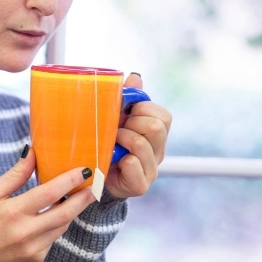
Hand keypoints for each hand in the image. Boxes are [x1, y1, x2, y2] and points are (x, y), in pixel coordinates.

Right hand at [0, 147, 95, 261]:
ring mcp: (33, 248)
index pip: (49, 193)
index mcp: (13, 212)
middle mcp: (25, 232)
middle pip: (64, 212)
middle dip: (83, 198)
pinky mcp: (37, 259)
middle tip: (96, 185)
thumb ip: (15, 174)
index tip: (84, 170)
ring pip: (62, 226)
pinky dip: (57, 226)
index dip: (69, 181)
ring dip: (73, 210)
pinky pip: (54, 238)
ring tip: (82, 196)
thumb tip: (32, 151)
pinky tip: (57, 216)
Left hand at [105, 73, 171, 199]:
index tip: (127, 112)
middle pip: (156, 127)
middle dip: (133, 123)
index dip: (143, 109)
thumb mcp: (117, 119)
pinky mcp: (140, 185)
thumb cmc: (109, 145)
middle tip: (118, 129)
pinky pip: (132, 163)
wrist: (97, 177)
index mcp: (158, 135)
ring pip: (142, 144)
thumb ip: (128, 98)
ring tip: (112, 143)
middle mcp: (159, 152)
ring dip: (122, 138)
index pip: (164, 116)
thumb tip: (135, 77)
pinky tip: (113, 160)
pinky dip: (120, 158)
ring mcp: (151, 169)